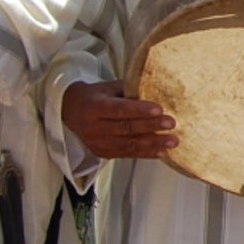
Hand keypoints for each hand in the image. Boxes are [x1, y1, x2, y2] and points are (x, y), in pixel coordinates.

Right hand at [61, 79, 175, 159]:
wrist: (71, 111)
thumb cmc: (95, 96)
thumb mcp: (108, 88)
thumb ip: (130, 91)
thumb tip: (159, 92)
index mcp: (92, 107)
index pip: (118, 109)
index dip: (139, 110)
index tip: (159, 109)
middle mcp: (92, 127)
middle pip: (125, 128)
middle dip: (151, 126)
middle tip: (172, 123)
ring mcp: (97, 142)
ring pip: (128, 144)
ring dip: (153, 143)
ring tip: (173, 141)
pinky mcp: (102, 153)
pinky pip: (128, 154)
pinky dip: (146, 153)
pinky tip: (162, 151)